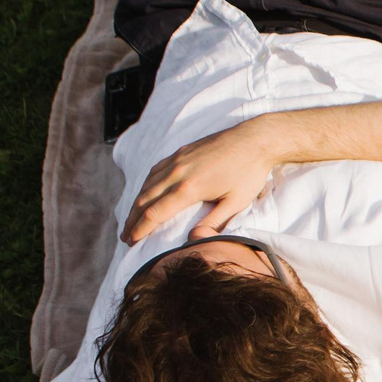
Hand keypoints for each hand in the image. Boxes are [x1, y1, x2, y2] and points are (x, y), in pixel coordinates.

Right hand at [125, 121, 279, 243]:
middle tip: (125, 237)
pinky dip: (146, 185)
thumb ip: (214, 223)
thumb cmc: (249, 173)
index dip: (140, 229)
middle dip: (132, 220)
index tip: (131, 243)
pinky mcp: (181, 152)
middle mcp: (176, 173)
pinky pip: (155, 171)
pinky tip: (145, 193)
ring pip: (147, 185)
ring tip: (131, 220)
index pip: (155, 213)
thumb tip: (193, 241)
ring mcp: (177, 160)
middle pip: (145, 200)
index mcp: (188, 188)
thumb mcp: (236, 203)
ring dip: (136, 204)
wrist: (256, 139)